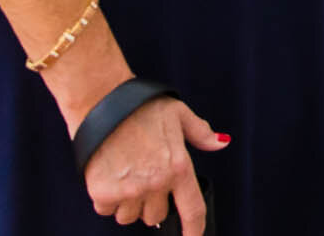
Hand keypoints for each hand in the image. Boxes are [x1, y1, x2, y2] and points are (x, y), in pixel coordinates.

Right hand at [81, 96, 226, 233]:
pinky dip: (107, 199)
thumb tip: (221, 142)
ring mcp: (129, 190)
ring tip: (125, 174)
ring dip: (128, 203)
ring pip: (130, 216)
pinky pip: (107, 211)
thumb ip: (200, 133)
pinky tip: (109, 175)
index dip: (194, 230)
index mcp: (179, 167)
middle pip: (155, 216)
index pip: (193, 210)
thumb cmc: (140, 106)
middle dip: (151, 203)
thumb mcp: (179, 114)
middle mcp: (156, 183)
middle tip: (143, 178)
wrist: (102, 101)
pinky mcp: (103, 192)